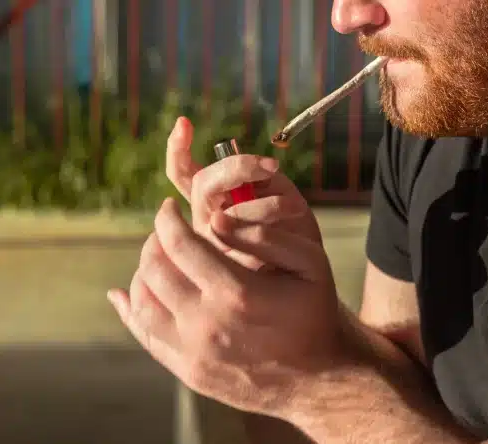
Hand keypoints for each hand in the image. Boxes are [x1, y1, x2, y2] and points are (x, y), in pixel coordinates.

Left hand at [108, 197, 344, 415]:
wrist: (320, 380)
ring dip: (143, 273)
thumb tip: (214, 219)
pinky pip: (147, 336)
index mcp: (236, 292)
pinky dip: (133, 311)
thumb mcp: (308, 263)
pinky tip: (128, 294)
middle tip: (166, 232)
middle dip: (154, 241)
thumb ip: (263, 235)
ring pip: (143, 303)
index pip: (179, 244)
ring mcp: (194, 353)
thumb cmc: (315, 313)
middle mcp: (207, 325)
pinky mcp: (189, 373)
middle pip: (154, 270)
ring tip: (159, 260)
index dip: (167, 219)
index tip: (169, 207)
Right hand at [165, 116, 321, 269]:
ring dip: (263, 204)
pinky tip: (291, 221)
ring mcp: (214, 244)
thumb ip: (256, 180)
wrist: (309, 276)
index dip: (178, 149)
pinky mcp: (230, 264)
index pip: (182, 172)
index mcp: (213, 200)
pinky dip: (268, 224)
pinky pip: (241, 237)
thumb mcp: (279, 195)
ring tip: (296, 206)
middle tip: (270, 167)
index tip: (183, 123)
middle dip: (235, 169)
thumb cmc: (292, 232)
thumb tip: (243, 166)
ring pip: (223, 212)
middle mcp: (206, 221)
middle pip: (202, 184)